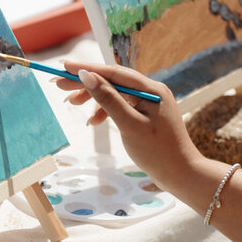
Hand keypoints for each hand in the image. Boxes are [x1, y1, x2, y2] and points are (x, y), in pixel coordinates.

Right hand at [55, 61, 202, 189]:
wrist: (181, 175)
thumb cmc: (157, 152)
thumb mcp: (128, 125)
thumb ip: (107, 99)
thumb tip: (86, 76)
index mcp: (151, 89)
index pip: (114, 72)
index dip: (88, 69)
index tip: (64, 67)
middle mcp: (151, 92)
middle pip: (113, 81)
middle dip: (87, 83)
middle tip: (60, 86)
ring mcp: (150, 104)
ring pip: (116, 94)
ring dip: (94, 98)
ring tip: (73, 104)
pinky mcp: (147, 116)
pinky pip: (122, 106)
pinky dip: (106, 111)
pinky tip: (93, 121)